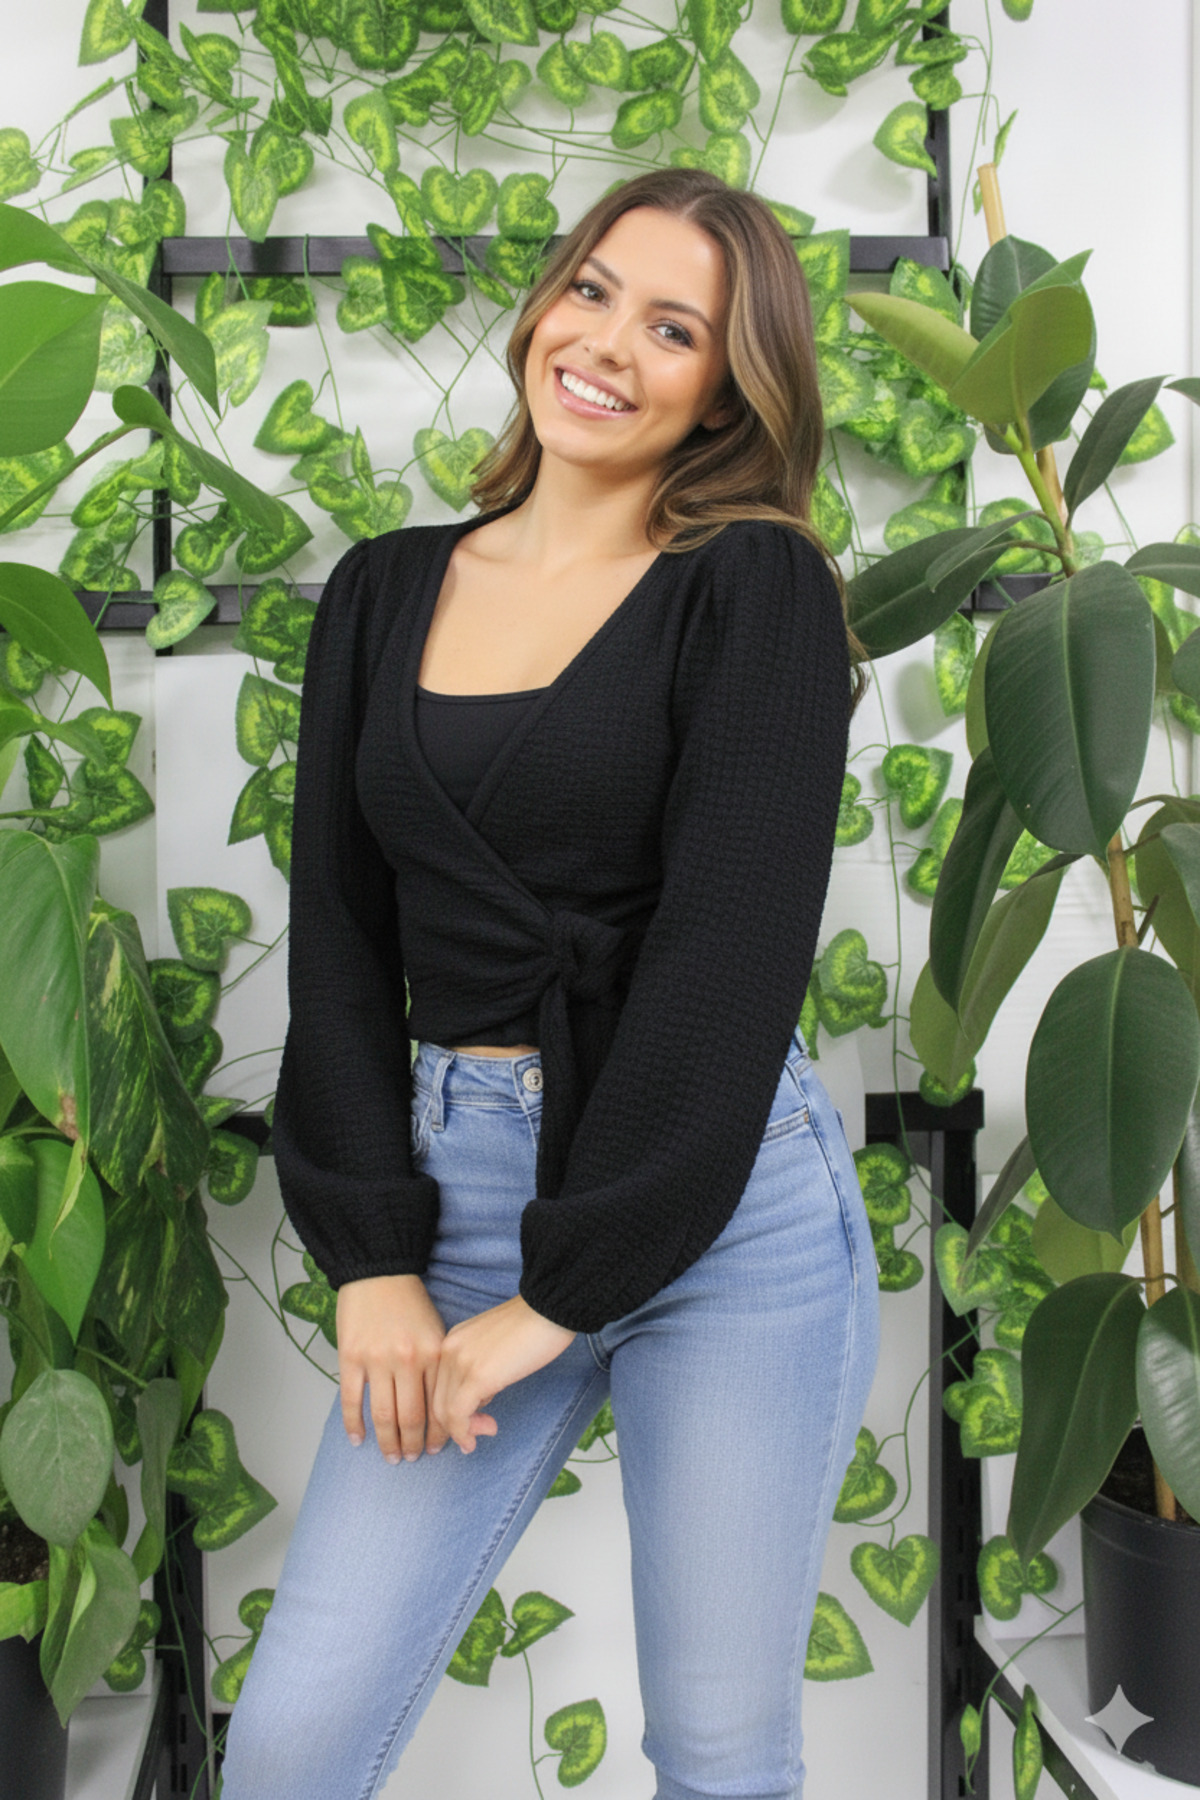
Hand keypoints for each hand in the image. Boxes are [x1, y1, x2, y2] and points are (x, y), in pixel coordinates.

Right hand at [336, 1273, 453, 1463]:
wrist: (379, 1272)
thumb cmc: (411, 1303)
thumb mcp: (438, 1331)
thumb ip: (442, 1367)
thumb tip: (449, 1404)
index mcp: (433, 1353)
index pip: (438, 1405)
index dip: (438, 1433)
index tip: (436, 1448)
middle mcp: (407, 1360)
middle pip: (411, 1417)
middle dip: (413, 1444)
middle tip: (412, 1459)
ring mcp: (376, 1359)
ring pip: (382, 1414)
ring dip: (387, 1442)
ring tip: (391, 1457)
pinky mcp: (351, 1356)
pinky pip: (352, 1399)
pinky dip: (354, 1424)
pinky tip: (358, 1439)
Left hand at [427, 1295, 576, 1454]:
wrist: (549, 1310)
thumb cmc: (532, 1327)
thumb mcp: (494, 1348)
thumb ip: (481, 1370)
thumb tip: (479, 1402)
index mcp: (452, 1341)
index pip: (437, 1386)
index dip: (449, 1411)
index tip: (472, 1422)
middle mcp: (448, 1350)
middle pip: (436, 1401)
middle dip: (454, 1426)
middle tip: (480, 1432)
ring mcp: (460, 1362)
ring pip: (444, 1411)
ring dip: (462, 1432)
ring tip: (487, 1431)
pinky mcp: (477, 1376)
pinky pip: (458, 1415)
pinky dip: (464, 1433)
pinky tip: (477, 1438)